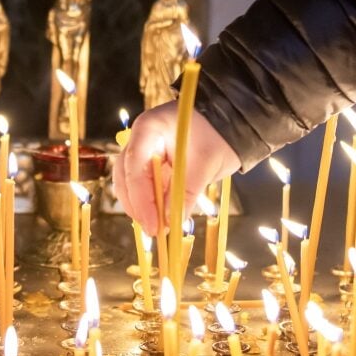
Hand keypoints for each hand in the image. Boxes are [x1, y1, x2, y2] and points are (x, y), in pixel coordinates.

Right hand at [112, 101, 239, 235]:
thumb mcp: (205, 163)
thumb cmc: (218, 135)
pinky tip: (159, 219)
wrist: (230, 125)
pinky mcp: (152, 165)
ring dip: (140, 206)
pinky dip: (149, 203)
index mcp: (149, 128)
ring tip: (157, 228)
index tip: (153, 223)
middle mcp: (140, 139)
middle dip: (137, 205)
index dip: (141, 197)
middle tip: (153, 230)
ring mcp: (144, 151)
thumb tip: (171, 221)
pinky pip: (143, 187)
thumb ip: (186, 191)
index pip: (134, 164)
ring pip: (129, 183)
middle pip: (126, 175)